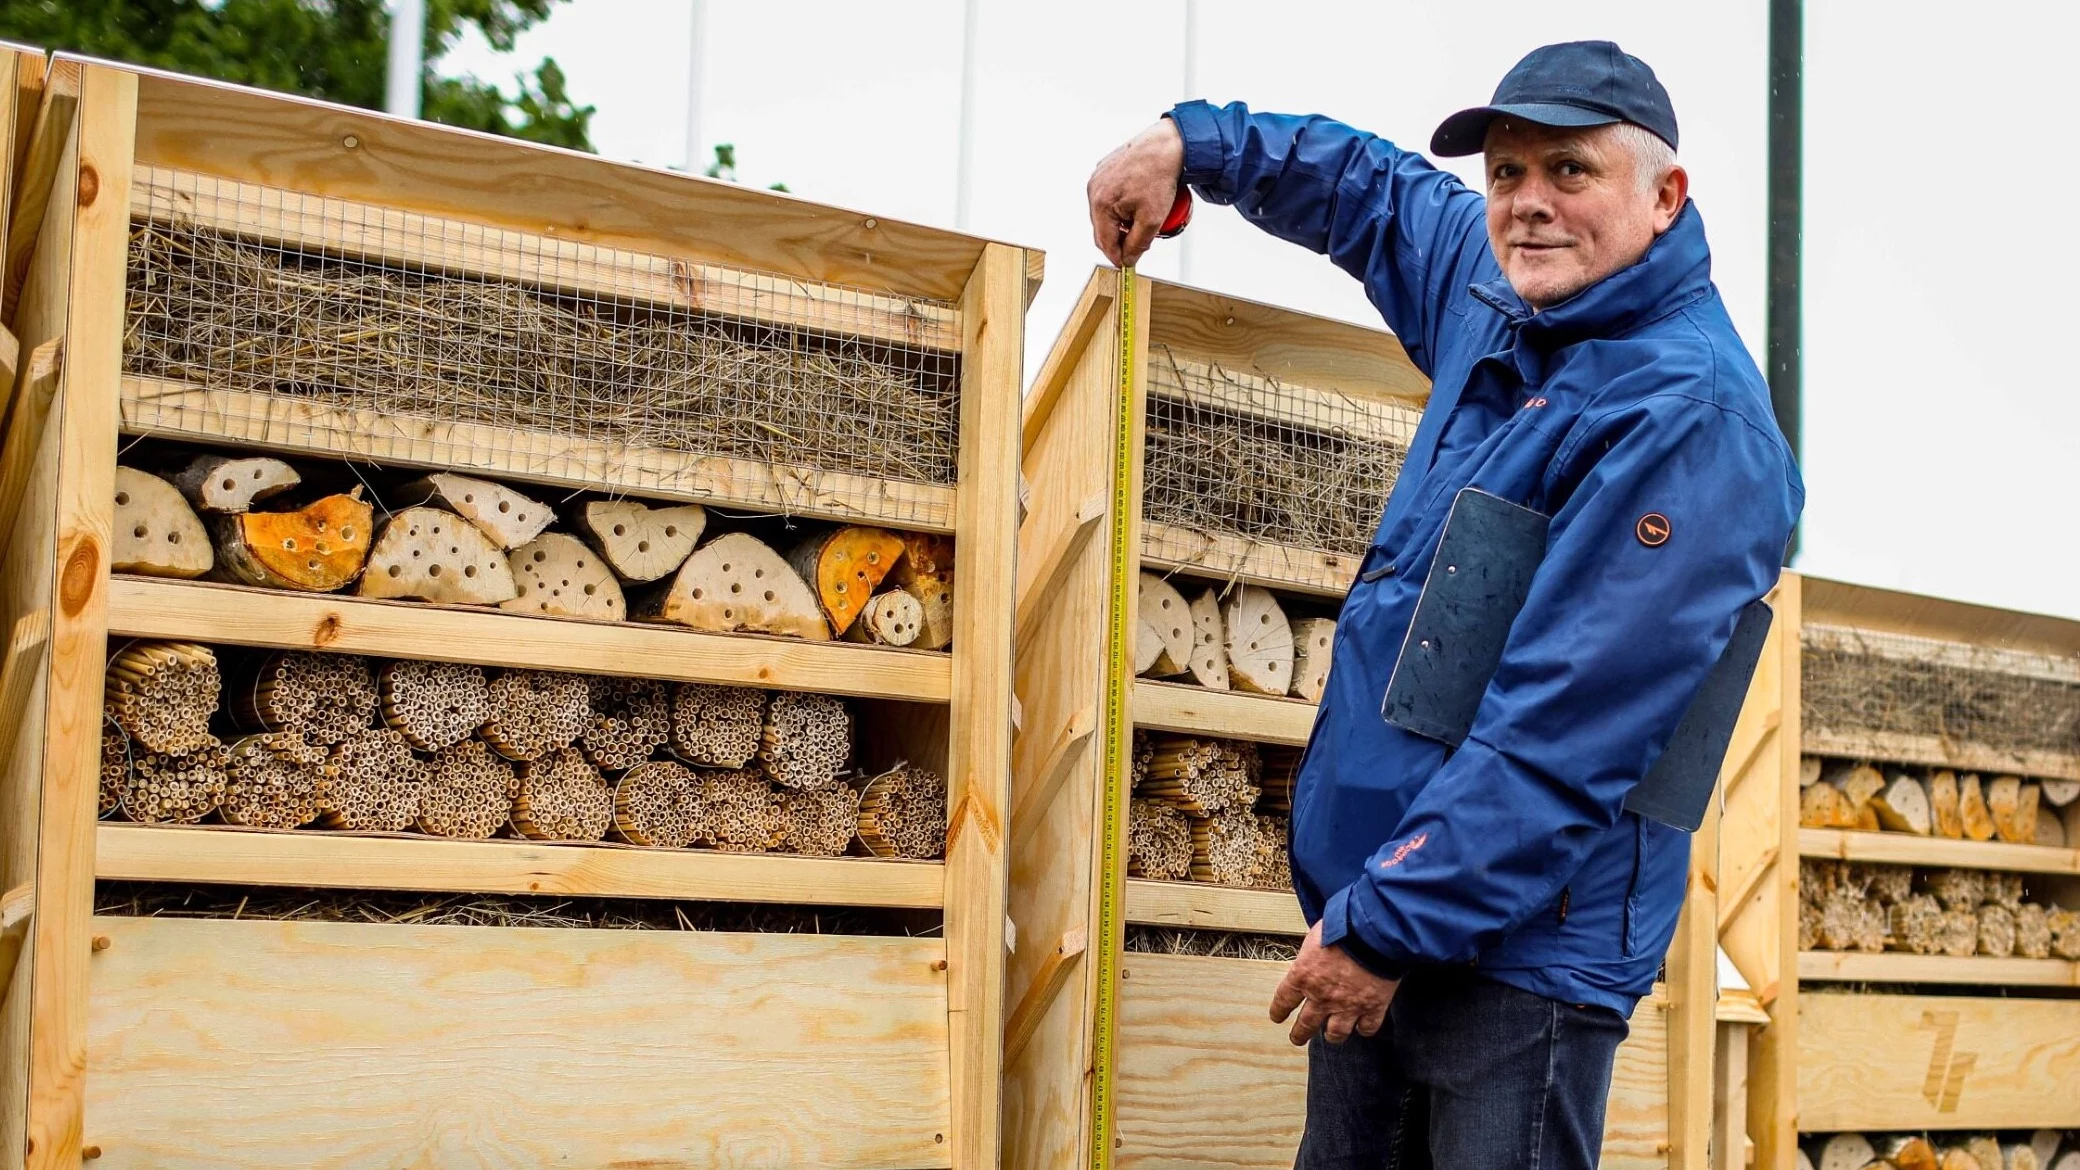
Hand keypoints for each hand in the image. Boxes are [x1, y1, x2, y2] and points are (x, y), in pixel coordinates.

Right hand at [1087, 119, 1185, 266]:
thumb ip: (1137, 244)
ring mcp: (1098, 178)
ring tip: (1141, 216)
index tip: (1128, 263)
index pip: (1105, 242)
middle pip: (1103, 228)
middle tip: (1139, 240)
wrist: (1166, 145)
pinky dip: (1121, 204)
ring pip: (1105, 213)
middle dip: (1120, 238)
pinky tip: (1138, 200)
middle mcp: (1094, 190)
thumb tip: (1127, 259)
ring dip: (1120, 221)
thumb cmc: (1159, 174)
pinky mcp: (1105, 169)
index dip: (1118, 257)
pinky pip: (1109, 196)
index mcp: (1101, 203)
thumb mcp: (1152, 219)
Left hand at [1269, 922, 1398, 1046]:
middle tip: (1297, 1038)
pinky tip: (1362, 1026)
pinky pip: (1366, 1028)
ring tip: (1331, 1035)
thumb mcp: (1315, 935)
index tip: (1277, 1017)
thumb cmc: (1343, 925)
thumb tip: (1313, 953)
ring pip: (1335, 1033)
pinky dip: (1364, 1028)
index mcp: (1303, 976)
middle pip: (1306, 1024)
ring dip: (1332, 1035)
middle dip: (1299, 1034)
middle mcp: (1321, 996)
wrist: (1373, 932)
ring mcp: (1347, 1005)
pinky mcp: (1372, 1007)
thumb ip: (1312, 952)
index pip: (1283, 1000)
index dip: (1279, 1011)